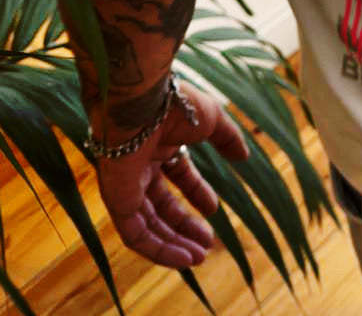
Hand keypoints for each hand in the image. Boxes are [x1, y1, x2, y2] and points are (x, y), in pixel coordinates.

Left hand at [95, 83, 248, 268]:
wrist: (142, 103)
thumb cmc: (177, 104)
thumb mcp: (213, 120)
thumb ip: (228, 138)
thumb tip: (244, 157)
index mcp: (160, 144)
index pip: (177, 175)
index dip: (196, 193)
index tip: (213, 210)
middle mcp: (140, 166)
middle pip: (161, 205)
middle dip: (184, 226)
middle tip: (206, 245)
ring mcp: (127, 184)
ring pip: (148, 225)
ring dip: (173, 244)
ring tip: (198, 257)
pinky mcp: (116, 200)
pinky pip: (134, 234)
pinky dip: (157, 249)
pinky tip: (181, 257)